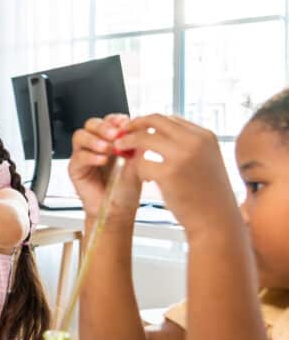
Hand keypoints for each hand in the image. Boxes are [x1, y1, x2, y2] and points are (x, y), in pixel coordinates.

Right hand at [68, 114, 142, 219]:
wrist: (118, 211)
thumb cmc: (126, 190)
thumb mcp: (137, 164)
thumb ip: (136, 146)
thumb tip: (138, 130)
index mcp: (112, 141)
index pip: (109, 121)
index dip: (116, 120)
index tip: (126, 124)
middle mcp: (96, 145)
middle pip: (92, 124)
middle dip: (103, 126)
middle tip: (115, 135)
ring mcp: (84, 155)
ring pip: (80, 136)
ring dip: (94, 139)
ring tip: (108, 149)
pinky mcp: (76, 168)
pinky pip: (78, 156)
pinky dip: (90, 156)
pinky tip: (102, 161)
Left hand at [115, 114, 237, 237]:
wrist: (217, 221)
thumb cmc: (209, 194)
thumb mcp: (206, 160)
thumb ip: (187, 145)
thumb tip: (158, 133)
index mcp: (205, 136)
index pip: (170, 118)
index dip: (150, 122)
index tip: (138, 129)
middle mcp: (195, 141)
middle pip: (155, 120)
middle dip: (135, 125)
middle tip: (122, 134)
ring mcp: (181, 156)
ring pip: (143, 138)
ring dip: (128, 143)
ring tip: (122, 150)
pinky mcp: (168, 174)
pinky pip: (141, 163)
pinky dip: (138, 169)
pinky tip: (145, 179)